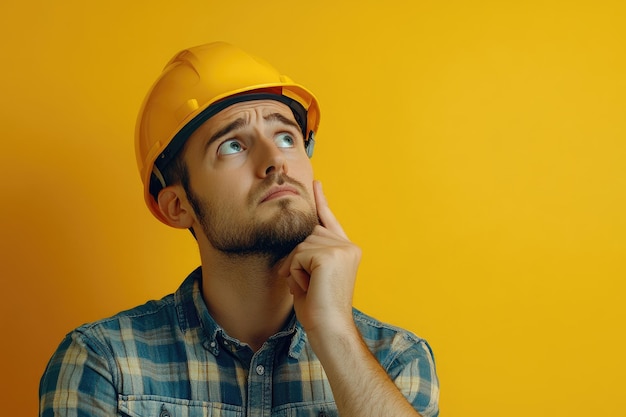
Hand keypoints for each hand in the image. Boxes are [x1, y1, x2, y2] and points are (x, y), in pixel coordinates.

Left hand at [278, 181, 361, 335]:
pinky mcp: (330, 255)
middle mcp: (348, 246)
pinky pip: (298, 254)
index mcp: (348, 250)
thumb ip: (309, 254)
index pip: (330, 220)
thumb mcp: (313, 275)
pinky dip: (296, 271)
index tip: (316, 183)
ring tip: (308, 287)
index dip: (321, 201)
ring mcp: (341, 249)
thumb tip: (296, 240)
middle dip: (296, 258)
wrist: (330, 329)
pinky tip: (308, 286)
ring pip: (300, 244)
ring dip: (295, 267)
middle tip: (304, 284)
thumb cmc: (319, 309)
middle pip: (307, 234)